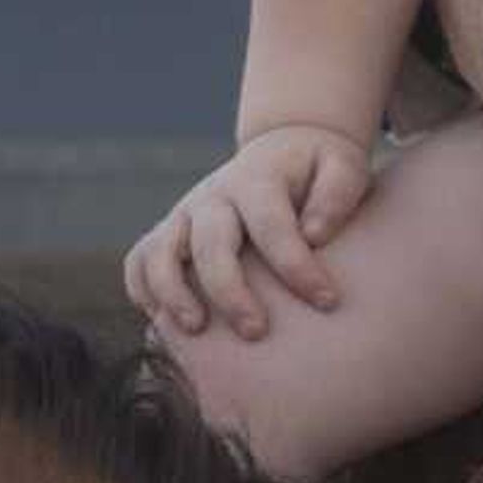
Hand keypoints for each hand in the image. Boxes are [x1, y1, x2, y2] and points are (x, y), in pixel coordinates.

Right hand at [124, 123, 370, 340]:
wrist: (283, 151)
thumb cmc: (319, 171)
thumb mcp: (343, 167)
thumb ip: (337, 194)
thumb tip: (314, 234)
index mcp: (258, 179)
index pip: (271, 225)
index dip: (296, 266)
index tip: (327, 301)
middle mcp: (214, 196)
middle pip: (210, 243)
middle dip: (230, 291)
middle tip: (257, 332)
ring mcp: (186, 214)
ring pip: (160, 251)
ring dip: (173, 293)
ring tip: (196, 329)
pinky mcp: (170, 233)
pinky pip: (140, 261)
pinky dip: (144, 291)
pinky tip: (166, 324)